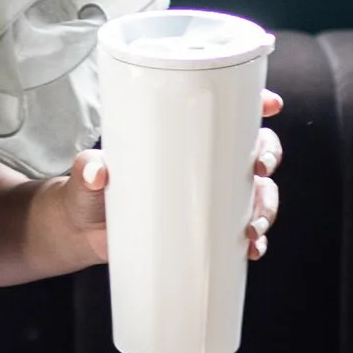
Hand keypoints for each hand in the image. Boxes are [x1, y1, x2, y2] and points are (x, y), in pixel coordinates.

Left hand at [47, 90, 285, 266]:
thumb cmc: (89, 189)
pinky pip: (244, 233)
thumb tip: (98, 173)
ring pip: (258, 194)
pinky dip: (256, 240)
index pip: (228, 114)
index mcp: (183, 138)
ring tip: (252, 227)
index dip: (257, 103)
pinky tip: (253, 248)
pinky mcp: (206, 231)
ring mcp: (209, 199)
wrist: (83, 230)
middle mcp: (205, 165)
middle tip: (258, 169)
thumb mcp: (87, 175)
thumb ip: (89, 169)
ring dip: (266, 207)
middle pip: (256, 151)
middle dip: (268, 156)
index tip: (270, 104)